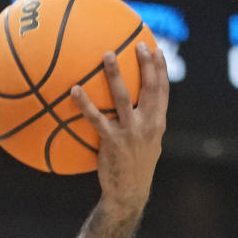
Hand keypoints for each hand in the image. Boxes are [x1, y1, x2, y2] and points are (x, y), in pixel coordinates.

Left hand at [72, 41, 168, 217]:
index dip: (161, 69)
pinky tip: (74, 90)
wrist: (128, 194)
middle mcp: (148, 124)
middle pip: (149, 87)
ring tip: (107, 55)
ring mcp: (130, 132)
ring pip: (123, 97)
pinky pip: (96, 118)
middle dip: (145, 64)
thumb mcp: (148, 145)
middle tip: (137, 43)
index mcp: (158, 123)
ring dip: (115, 75)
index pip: (163, 90)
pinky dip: (85, 103)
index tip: (156, 50)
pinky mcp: (112, 142)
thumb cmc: (135, 169)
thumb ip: (146, 125)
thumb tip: (136, 109)